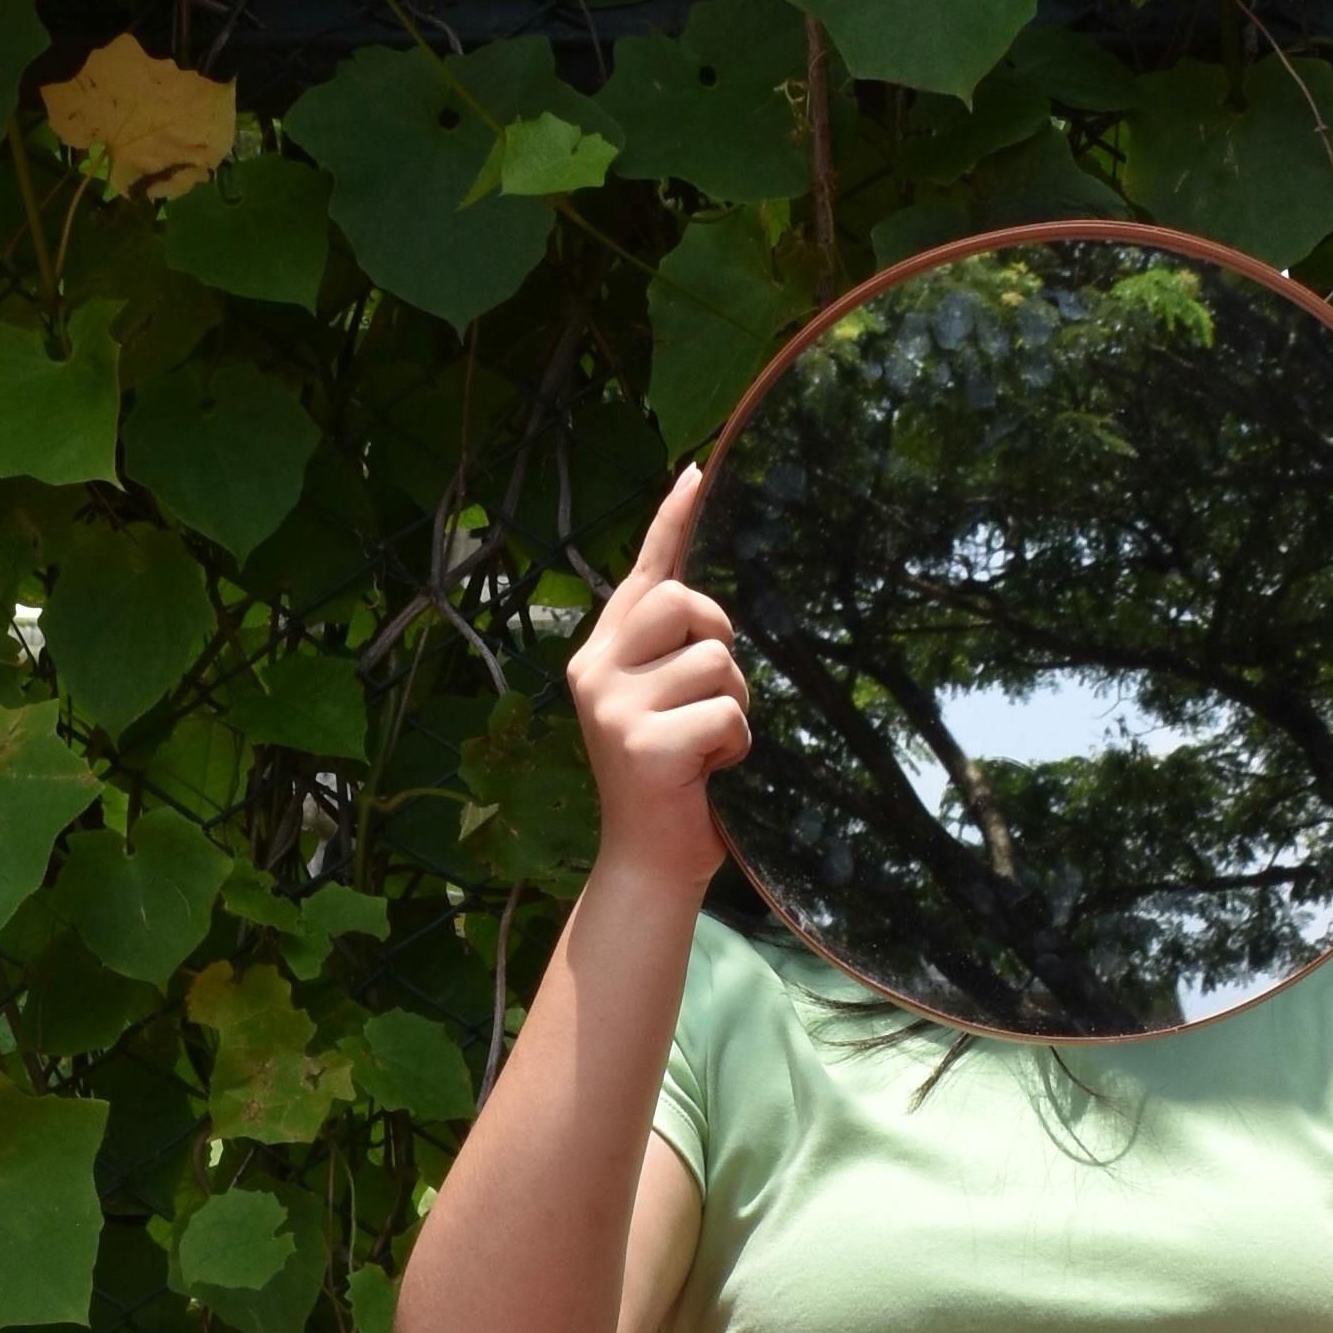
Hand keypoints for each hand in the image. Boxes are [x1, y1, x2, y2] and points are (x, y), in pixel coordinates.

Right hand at [565, 466, 750, 890]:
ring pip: (719, 663)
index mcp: (601, 653)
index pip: (645, 574)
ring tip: (706, 746)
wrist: (650, 860)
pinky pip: (728, 716)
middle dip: (721, 643)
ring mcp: (613, 707)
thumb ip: (676, 652)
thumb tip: (712, 599)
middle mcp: (595, 670)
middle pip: (690, 603)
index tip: (695, 472)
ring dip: (735, 706)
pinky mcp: (642, 745)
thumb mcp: (665, 702)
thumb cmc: (674, 777)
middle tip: (712, 696)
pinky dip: (737, 746)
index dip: (672, 521)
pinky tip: (709, 773)